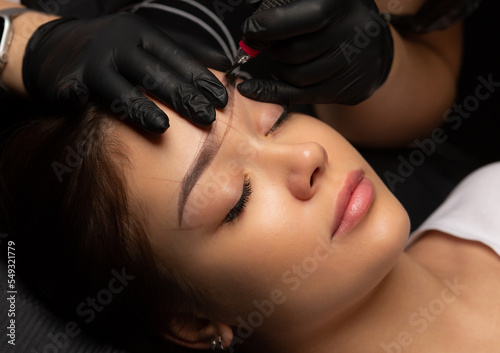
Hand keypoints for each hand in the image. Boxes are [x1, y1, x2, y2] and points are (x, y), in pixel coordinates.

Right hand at [22, 13, 229, 132]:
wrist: (51, 47)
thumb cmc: (108, 51)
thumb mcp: (142, 43)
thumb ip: (179, 55)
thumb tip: (224, 63)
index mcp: (140, 34)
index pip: (177, 56)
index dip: (200, 78)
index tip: (222, 98)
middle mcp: (117, 45)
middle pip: (154, 73)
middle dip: (183, 96)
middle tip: (207, 118)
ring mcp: (92, 63)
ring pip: (121, 88)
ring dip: (142, 109)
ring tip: (163, 127)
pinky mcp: (69, 82)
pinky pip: (84, 98)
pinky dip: (91, 108)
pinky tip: (105, 120)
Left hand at [236, 0, 393, 104]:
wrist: (375, 44)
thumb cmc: (338, 18)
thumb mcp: (319, 1)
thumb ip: (288, 7)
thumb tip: (254, 21)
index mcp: (340, 5)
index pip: (294, 21)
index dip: (266, 27)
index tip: (250, 31)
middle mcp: (352, 34)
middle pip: (294, 53)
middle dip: (274, 51)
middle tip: (271, 47)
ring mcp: (353, 64)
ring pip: (298, 78)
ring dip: (279, 71)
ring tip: (280, 63)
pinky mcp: (350, 89)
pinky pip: (303, 97)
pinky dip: (275, 93)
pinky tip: (258, 89)